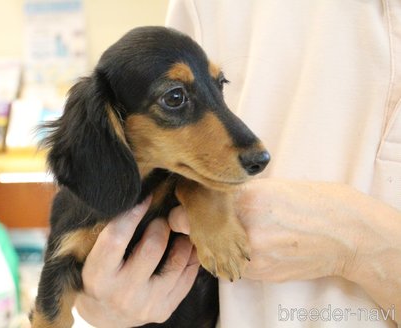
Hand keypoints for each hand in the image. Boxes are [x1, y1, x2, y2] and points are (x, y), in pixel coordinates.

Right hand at [75, 197, 199, 327]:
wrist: (104, 314)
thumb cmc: (100, 275)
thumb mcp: (95, 255)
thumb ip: (113, 232)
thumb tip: (141, 198)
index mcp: (98, 276)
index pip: (116, 238)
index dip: (133, 213)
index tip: (145, 198)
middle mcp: (121, 293)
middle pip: (152, 248)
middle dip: (161, 226)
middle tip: (162, 220)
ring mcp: (145, 305)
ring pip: (176, 263)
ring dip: (181, 241)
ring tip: (177, 233)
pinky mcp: (163, 311)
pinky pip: (187, 278)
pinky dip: (190, 259)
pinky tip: (186, 248)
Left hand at [169, 179, 369, 280]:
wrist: (345, 234)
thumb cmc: (311, 202)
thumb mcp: (270, 186)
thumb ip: (236, 192)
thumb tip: (208, 193)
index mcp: (246, 199)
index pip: (196, 204)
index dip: (187, 203)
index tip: (187, 201)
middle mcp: (244, 228)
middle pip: (198, 231)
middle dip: (197, 225)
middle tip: (204, 218)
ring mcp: (251, 254)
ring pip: (212, 252)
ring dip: (213, 244)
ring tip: (228, 233)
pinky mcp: (259, 273)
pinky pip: (231, 266)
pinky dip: (231, 257)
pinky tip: (245, 246)